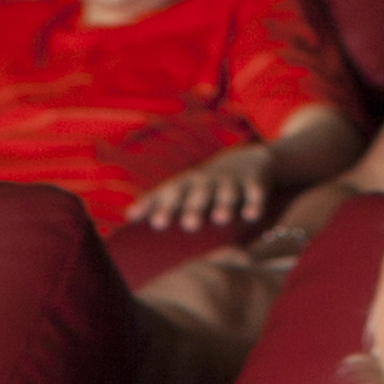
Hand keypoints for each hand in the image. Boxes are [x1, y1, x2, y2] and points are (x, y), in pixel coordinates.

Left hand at [128, 142, 283, 229]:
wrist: (250, 160)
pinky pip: (255, 194)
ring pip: (227, 193)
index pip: (172, 194)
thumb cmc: (206, 183)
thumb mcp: (184, 188)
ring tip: (220, 218)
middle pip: (199, 194)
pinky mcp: (255, 183)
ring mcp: (232, 182)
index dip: (164, 207)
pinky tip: (252, 215)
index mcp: (188, 185)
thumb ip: (158, 201)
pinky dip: (254, 203)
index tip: (156, 224)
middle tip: (188, 223)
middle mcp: (208, 182)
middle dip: (193, 207)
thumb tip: (128, 216)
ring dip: (223, 204)